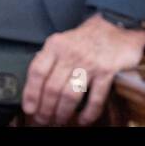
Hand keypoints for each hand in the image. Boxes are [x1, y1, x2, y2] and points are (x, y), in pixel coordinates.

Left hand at [22, 14, 144, 125]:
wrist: (115, 25)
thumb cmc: (87, 37)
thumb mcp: (63, 41)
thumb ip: (50, 59)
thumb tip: (35, 86)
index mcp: (55, 45)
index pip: (37, 72)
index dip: (31, 93)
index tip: (29, 108)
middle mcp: (70, 53)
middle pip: (52, 87)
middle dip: (46, 109)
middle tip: (44, 120)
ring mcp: (89, 62)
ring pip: (70, 95)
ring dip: (63, 112)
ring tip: (60, 120)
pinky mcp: (107, 71)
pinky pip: (95, 97)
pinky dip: (89, 113)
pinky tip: (84, 120)